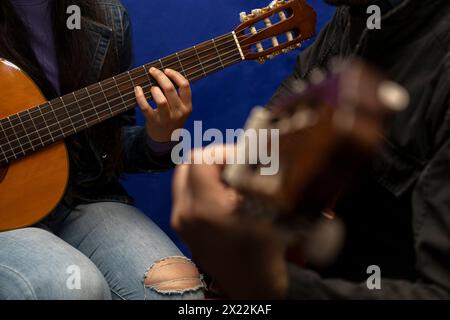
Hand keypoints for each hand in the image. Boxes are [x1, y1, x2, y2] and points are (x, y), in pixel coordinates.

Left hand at [134, 67, 191, 141]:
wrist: (165, 139)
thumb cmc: (172, 119)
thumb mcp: (180, 109)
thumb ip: (177, 95)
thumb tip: (164, 73)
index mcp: (187, 106)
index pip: (185, 86)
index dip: (175, 75)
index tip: (167, 70)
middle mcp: (179, 112)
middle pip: (170, 89)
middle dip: (160, 76)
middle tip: (153, 70)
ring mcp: (167, 118)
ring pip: (161, 99)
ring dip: (154, 89)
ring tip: (151, 87)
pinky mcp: (154, 122)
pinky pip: (146, 107)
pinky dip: (140, 96)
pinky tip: (137, 89)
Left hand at [171, 147, 288, 298]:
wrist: (250, 284)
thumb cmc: (264, 248)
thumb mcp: (267, 208)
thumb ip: (256, 176)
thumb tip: (253, 149)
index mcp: (205, 206)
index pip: (201, 158)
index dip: (224, 151)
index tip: (242, 159)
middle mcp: (184, 211)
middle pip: (187, 164)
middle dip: (212, 159)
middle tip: (235, 165)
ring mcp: (179, 220)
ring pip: (183, 176)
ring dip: (204, 171)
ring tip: (228, 179)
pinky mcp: (179, 226)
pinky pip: (183, 192)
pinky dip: (199, 185)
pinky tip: (221, 194)